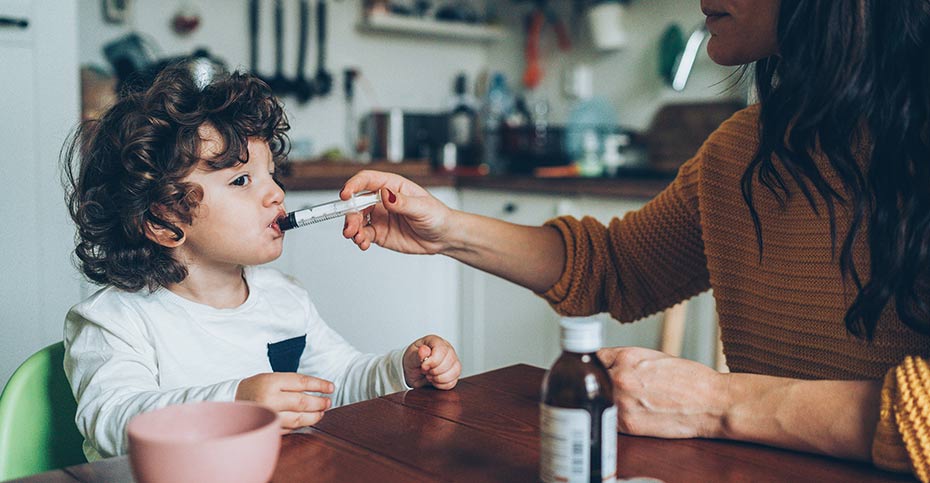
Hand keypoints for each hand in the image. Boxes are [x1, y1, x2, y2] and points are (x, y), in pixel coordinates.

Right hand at [235, 372, 334, 430]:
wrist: (232, 400)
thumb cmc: (256, 387)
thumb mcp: (272, 377)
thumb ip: (293, 383)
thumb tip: (319, 389)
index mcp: (272, 382)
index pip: (302, 382)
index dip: (320, 385)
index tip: (331, 387)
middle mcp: (270, 399)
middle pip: (302, 402)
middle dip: (319, 403)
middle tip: (328, 402)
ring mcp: (268, 415)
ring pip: (298, 419)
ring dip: (314, 416)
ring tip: (321, 412)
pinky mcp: (267, 428)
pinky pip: (290, 428)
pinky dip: (301, 425)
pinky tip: (307, 420)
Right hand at [341, 170, 454, 253]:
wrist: (443, 237)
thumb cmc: (437, 216)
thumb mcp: (422, 208)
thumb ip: (402, 202)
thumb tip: (385, 194)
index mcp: (392, 186)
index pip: (367, 180)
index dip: (354, 185)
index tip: (346, 194)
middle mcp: (382, 200)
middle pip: (357, 202)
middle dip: (350, 214)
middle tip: (351, 227)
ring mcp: (379, 217)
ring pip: (357, 220)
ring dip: (352, 228)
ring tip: (357, 238)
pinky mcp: (379, 233)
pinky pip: (364, 235)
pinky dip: (360, 239)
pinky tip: (363, 243)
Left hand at [403, 334, 460, 389]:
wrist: (411, 372)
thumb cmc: (412, 360)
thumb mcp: (410, 357)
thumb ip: (417, 354)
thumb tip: (423, 350)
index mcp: (435, 341)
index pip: (442, 350)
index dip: (433, 361)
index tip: (423, 366)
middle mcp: (447, 349)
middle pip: (449, 361)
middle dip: (435, 371)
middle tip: (425, 371)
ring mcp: (452, 361)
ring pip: (455, 371)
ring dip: (439, 378)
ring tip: (430, 376)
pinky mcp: (454, 372)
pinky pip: (453, 381)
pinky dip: (442, 384)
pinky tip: (434, 381)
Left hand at [597, 346, 727, 438]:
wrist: (712, 403)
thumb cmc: (690, 379)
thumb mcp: (655, 357)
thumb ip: (628, 361)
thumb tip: (609, 365)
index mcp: (627, 357)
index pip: (595, 357)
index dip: (598, 364)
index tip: (598, 369)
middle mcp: (620, 377)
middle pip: (593, 379)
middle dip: (598, 382)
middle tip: (608, 387)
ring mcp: (622, 402)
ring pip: (598, 400)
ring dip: (604, 401)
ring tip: (622, 401)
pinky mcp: (629, 425)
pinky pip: (609, 420)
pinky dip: (613, 418)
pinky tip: (626, 415)